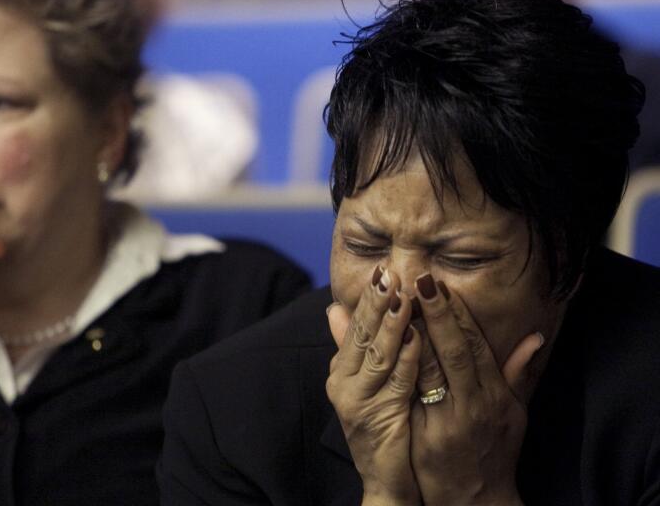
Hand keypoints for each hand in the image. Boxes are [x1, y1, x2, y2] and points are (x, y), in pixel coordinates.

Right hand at [327, 268, 422, 505]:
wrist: (386, 480)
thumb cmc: (382, 427)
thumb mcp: (366, 382)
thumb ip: (354, 346)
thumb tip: (333, 309)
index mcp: (342, 370)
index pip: (355, 325)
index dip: (368, 298)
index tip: (383, 268)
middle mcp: (342, 382)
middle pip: (361, 334)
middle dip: (376, 302)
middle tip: (390, 272)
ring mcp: (356, 401)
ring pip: (377, 354)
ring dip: (391, 324)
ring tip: (404, 297)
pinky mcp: (377, 417)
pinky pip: (394, 382)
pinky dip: (405, 358)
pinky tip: (415, 337)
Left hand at [409, 274, 541, 505]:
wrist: (475, 502)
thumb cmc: (495, 451)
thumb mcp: (515, 413)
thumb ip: (518, 373)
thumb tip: (536, 335)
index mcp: (495, 396)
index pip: (475, 345)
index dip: (458, 314)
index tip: (441, 284)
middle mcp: (473, 407)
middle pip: (453, 352)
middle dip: (435, 315)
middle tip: (418, 279)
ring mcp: (447, 423)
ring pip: (427, 372)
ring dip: (411, 336)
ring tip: (395, 303)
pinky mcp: (423, 438)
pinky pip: (407, 396)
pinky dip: (397, 369)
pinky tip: (384, 345)